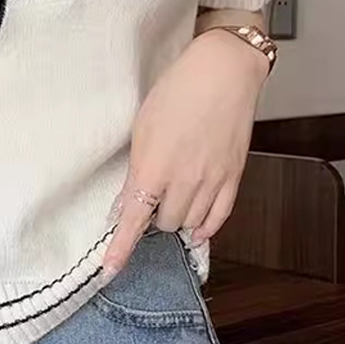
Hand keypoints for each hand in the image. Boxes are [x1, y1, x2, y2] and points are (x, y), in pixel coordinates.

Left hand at [102, 27, 268, 275]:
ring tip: (172, 199)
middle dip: (152, 217)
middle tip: (149, 198)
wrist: (222, 73)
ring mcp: (212, 181)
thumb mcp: (143, 127)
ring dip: (177, 219)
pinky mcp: (234, 178)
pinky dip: (205, 226)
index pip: (134, 219)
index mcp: (154, 166)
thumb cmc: (177, 92)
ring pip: (190, 224)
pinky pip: (219, 217)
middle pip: (163, 223)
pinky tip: (197, 225)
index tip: (110, 270)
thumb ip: (136, 169)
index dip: (122, 248)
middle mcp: (184, 181)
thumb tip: (126, 203)